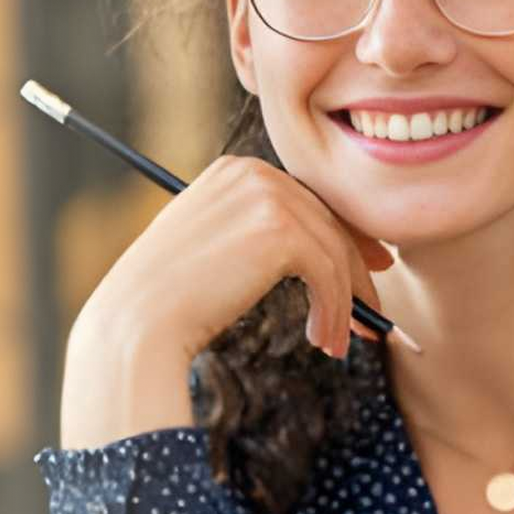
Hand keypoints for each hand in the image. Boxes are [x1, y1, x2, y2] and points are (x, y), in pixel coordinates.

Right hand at [79, 154, 395, 363]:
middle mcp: (254, 171)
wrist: (141, 320)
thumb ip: (260, 236)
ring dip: (345, 304)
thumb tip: (326, 250)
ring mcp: (269, 196)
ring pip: (335, 252)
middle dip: (354, 272)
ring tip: (339, 343)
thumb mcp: (216, 248)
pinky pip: (330, 274)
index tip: (366, 273)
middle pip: (328, 221)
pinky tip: (326, 342)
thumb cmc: (170, 298)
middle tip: (371, 315)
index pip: (307, 200)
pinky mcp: (282, 230)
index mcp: (236, 169)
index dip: (342, 239)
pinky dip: (335, 312)